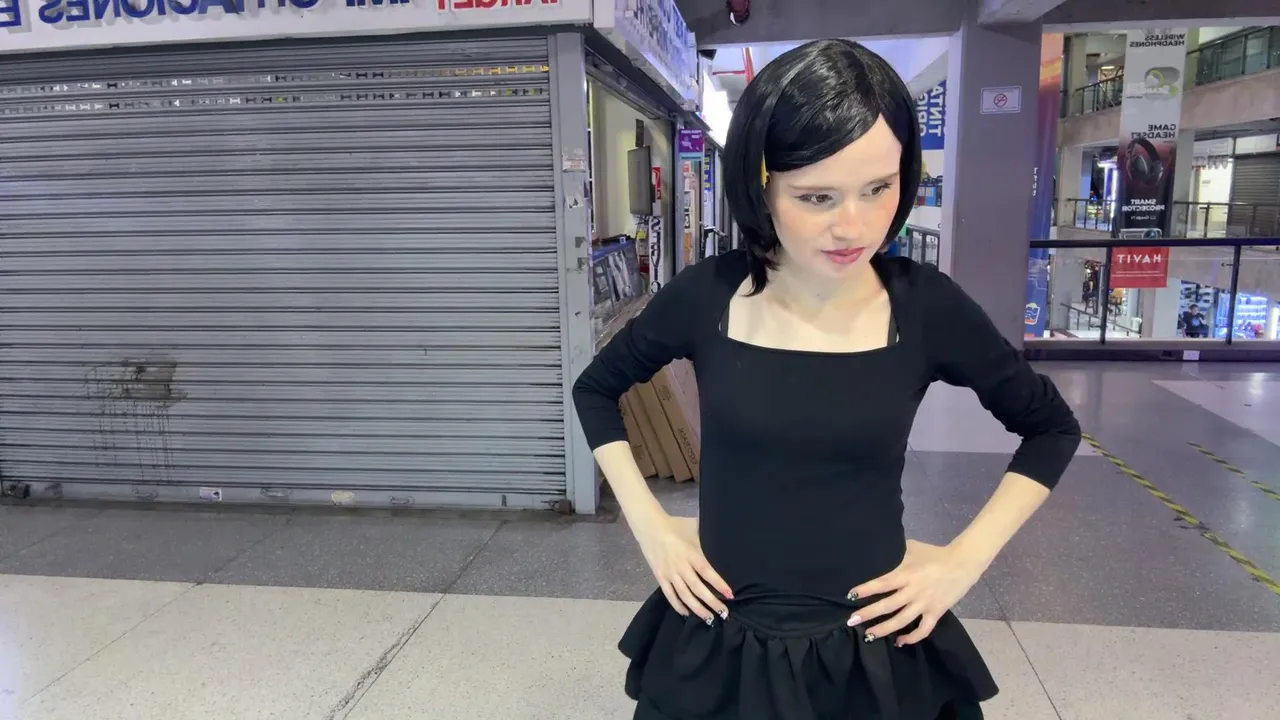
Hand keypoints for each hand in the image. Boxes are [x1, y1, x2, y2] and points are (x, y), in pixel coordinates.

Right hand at [632, 513, 732, 623]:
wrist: (649, 526)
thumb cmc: (675, 526)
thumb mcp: (694, 527)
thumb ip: (707, 536)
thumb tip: (724, 537)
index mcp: (690, 553)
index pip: (707, 572)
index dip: (718, 584)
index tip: (730, 595)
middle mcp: (680, 566)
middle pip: (697, 588)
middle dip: (712, 602)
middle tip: (724, 613)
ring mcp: (669, 573)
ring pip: (684, 595)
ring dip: (697, 609)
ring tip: (709, 618)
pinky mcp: (660, 577)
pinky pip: (669, 595)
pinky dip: (678, 606)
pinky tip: (687, 613)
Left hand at [847, 539, 984, 645]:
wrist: (963, 563)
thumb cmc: (935, 554)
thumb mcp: (912, 548)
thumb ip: (896, 553)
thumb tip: (879, 551)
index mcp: (907, 574)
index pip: (882, 583)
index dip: (866, 590)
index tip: (850, 595)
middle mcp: (914, 591)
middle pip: (888, 606)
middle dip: (868, 614)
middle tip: (851, 621)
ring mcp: (925, 604)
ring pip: (902, 621)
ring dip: (885, 629)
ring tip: (869, 635)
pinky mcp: (936, 612)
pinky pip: (923, 629)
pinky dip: (911, 638)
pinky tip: (899, 641)